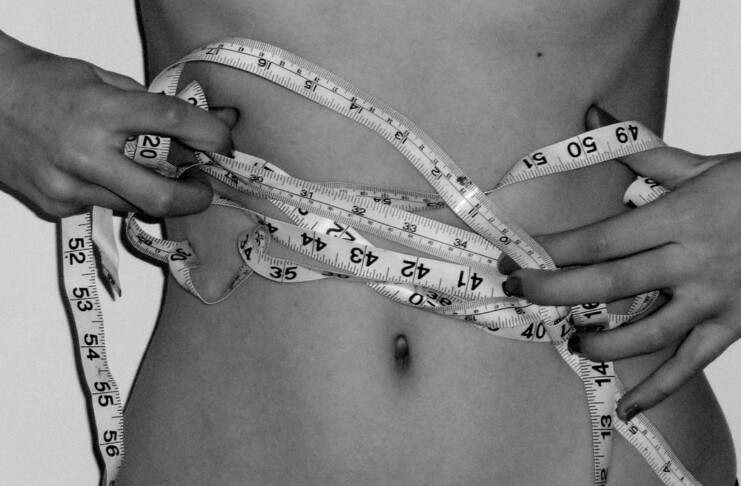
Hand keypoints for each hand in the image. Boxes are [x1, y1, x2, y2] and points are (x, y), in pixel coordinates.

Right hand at [0, 32, 236, 217]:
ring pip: (135, 206)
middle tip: (204, 188)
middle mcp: (84, 154)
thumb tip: (202, 119)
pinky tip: (103, 173)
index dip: (210, 133)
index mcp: (99, 111)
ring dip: (155, 194)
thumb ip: (148, 104)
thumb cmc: (41, 82)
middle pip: (160, 196)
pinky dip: (117, 193)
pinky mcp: (55, 206)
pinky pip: (105, 206)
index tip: (225, 140)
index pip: (171, 122)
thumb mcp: (99, 77)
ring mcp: (67, 186)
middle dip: (195, 197)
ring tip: (154, 174)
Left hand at [498, 105, 740, 420]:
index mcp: (678, 217)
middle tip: (516, 292)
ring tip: (571, 343)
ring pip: (647, 333)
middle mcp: (692, 260)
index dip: (553, 252)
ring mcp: (715, 298)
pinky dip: (660, 391)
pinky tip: (629, 410)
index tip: (516, 256)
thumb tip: (589, 113)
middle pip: (609, 283)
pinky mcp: (734, 325)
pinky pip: (692, 364)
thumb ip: (639, 150)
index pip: (599, 240)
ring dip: (602, 343)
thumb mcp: (699, 165)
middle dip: (554, 291)